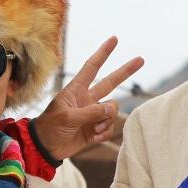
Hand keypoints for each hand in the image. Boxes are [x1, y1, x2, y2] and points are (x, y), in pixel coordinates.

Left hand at [31, 37, 145, 161]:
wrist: (45, 148)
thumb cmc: (50, 127)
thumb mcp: (67, 117)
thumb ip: (90, 113)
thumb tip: (112, 108)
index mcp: (76, 90)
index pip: (92, 67)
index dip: (103, 53)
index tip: (114, 39)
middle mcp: (87, 99)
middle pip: (111, 82)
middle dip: (125, 71)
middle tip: (141, 59)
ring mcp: (93, 114)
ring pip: (112, 111)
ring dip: (105, 121)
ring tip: (91, 129)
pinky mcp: (95, 129)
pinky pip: (109, 128)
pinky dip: (103, 133)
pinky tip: (92, 137)